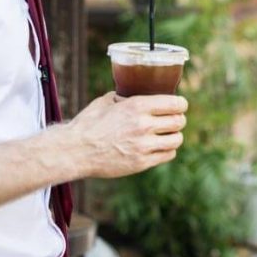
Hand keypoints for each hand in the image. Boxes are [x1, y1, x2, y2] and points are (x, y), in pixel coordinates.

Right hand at [66, 92, 187, 178]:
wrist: (76, 150)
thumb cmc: (88, 124)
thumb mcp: (105, 102)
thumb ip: (123, 97)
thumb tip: (132, 94)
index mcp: (137, 106)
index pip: (175, 104)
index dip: (181, 104)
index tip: (180, 106)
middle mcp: (144, 125)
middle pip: (179, 121)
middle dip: (178, 119)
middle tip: (174, 120)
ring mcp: (144, 145)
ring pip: (177, 139)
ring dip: (174, 136)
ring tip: (168, 135)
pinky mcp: (141, 162)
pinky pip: (167, 155)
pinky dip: (167, 150)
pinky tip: (160, 147)